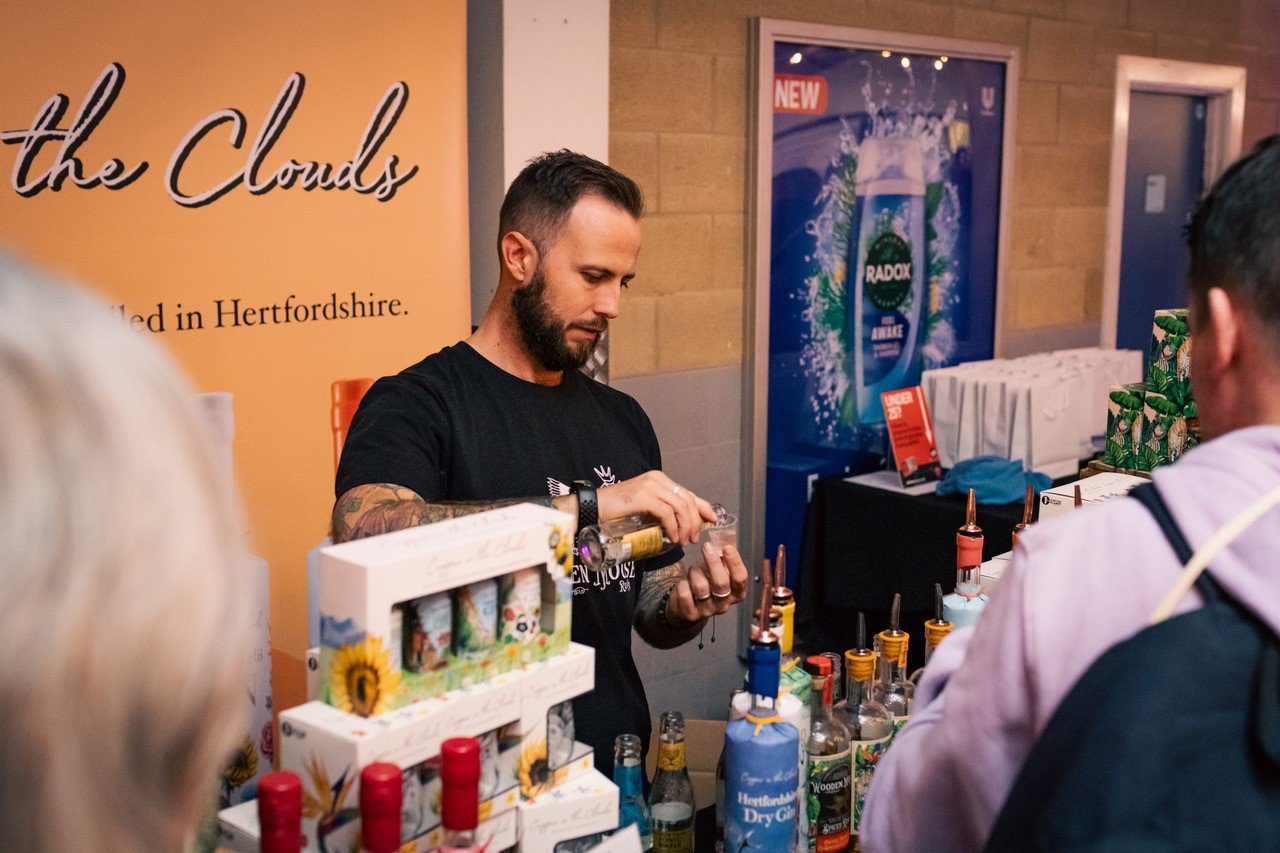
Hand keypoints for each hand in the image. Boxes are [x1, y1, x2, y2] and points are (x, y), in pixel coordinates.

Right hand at [595, 470, 716, 545]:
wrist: (594, 507)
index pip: (688, 493)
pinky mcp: (643, 497)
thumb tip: (682, 525)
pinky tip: (673, 537)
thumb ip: (662, 510)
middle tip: (693, 538)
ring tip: (684, 541)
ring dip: (686, 526)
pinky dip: (674, 527)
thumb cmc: (617, 510)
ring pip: (681, 506)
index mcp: (659, 479)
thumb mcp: (645, 507)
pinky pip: (667, 513)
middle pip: (688, 500)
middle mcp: (657, 479)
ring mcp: (650, 486)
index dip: (704, 507)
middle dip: (696, 521)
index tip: (713, 521)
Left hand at [665, 542, 748, 623]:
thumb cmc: (706, 582)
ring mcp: (707, 611)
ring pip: (701, 587)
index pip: (740, 579)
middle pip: (721, 583)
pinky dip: (683, 583)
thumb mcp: (718, 571)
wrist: (686, 604)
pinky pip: (685, 593)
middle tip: (706, 546)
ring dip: (695, 572)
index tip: (727, 548)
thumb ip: (723, 559)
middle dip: (713, 562)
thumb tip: (726, 539)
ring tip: (693, 569)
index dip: (735, 563)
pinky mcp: (691, 614)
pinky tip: (685, 583)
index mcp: (736, 593)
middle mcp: (724, 604)